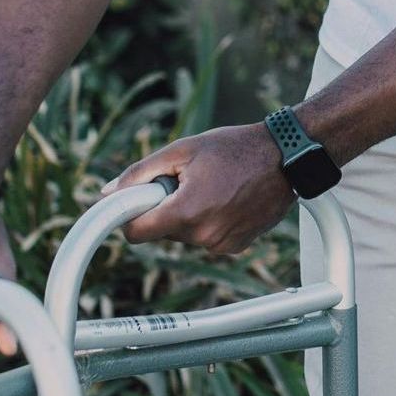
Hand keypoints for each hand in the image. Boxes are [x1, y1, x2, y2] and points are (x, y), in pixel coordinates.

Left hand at [103, 124, 295, 255]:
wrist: (285, 157)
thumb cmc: (235, 149)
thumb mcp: (181, 150)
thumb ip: (140, 173)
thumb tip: (109, 192)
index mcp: (186, 213)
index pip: (136, 233)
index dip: (130, 215)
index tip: (134, 201)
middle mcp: (204, 236)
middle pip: (162, 231)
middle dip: (166, 207)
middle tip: (188, 180)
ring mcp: (223, 244)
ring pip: (186, 234)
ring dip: (189, 214)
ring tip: (213, 186)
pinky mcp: (237, 246)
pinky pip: (208, 237)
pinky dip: (210, 220)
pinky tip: (228, 198)